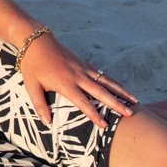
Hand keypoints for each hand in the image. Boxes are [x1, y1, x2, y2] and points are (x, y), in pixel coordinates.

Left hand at [20, 34, 135, 128]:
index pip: (83, 102)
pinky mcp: (84, 63)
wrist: (36, 40)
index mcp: (65, 83)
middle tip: (130, 114)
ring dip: (121, 92)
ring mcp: (83, 68)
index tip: (104, 125)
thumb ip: (40, 105)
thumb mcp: (31, 86)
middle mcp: (78, 76)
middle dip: (116, 104)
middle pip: (101, 92)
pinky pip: (102, 74)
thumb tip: (47, 123)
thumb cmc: (32, 65)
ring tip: (135, 101)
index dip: (94, 114)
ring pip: (106, 81)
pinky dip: (114, 82)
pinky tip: (122, 88)